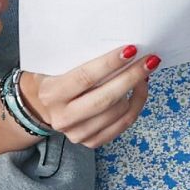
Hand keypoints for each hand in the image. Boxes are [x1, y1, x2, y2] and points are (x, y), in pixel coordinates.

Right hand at [19, 45, 158, 147]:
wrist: (39, 106)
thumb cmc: (53, 77)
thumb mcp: (56, 64)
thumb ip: (79, 58)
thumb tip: (120, 47)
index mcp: (52, 93)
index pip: (85, 78)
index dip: (110, 64)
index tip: (131, 49)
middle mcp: (63, 117)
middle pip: (106, 99)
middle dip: (132, 77)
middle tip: (149, 60)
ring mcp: (77, 133)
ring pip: (118, 113)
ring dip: (138, 91)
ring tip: (145, 72)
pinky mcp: (91, 142)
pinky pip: (122, 125)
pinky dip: (135, 105)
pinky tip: (140, 90)